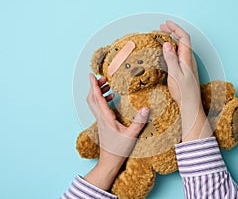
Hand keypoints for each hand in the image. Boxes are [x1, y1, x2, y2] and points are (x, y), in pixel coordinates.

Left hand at [84, 74, 148, 190]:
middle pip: (92, 98)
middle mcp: (100, 118)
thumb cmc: (118, 150)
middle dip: (95, 86)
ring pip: (94, 103)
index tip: (91, 75)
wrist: (109, 161)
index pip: (97, 98)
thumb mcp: (131, 135)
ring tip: (108, 86)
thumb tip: (146, 108)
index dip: (94, 86)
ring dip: (98, 92)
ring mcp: (100, 121)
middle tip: (103, 78)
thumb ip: (138, 122)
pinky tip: (112, 99)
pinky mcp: (102, 124)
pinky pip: (99, 108)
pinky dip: (102, 100)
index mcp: (105, 118)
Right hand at [160, 20, 212, 140]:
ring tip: (163, 36)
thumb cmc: (183, 92)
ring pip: (181, 46)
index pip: (184, 37)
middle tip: (162, 27)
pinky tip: (167, 51)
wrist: (191, 105)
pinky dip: (173, 47)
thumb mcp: (174, 74)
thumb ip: (171, 58)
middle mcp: (189, 59)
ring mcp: (188, 64)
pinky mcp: (186, 69)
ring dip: (173, 39)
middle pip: (183, 40)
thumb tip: (167, 43)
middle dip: (173, 31)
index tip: (166, 23)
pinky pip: (180, 53)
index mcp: (187, 58)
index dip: (175, 28)